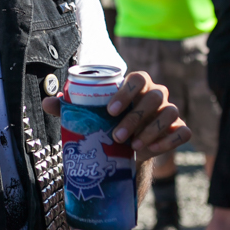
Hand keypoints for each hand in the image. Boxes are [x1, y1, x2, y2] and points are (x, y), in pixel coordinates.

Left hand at [42, 72, 191, 161]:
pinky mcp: (179, 129)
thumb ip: (70, 108)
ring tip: (133, 147)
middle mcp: (157, 94)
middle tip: (117, 137)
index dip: (126, 93)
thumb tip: (46, 102)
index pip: (138, 78)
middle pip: (155, 96)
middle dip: (135, 118)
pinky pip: (182, 132)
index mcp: (137, 85)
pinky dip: (168, 141)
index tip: (109, 111)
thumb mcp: (90, 116)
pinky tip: (150, 151)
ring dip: (152, 130)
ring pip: (170, 113)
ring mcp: (170, 111)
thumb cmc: (108, 124)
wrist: (127, 149)